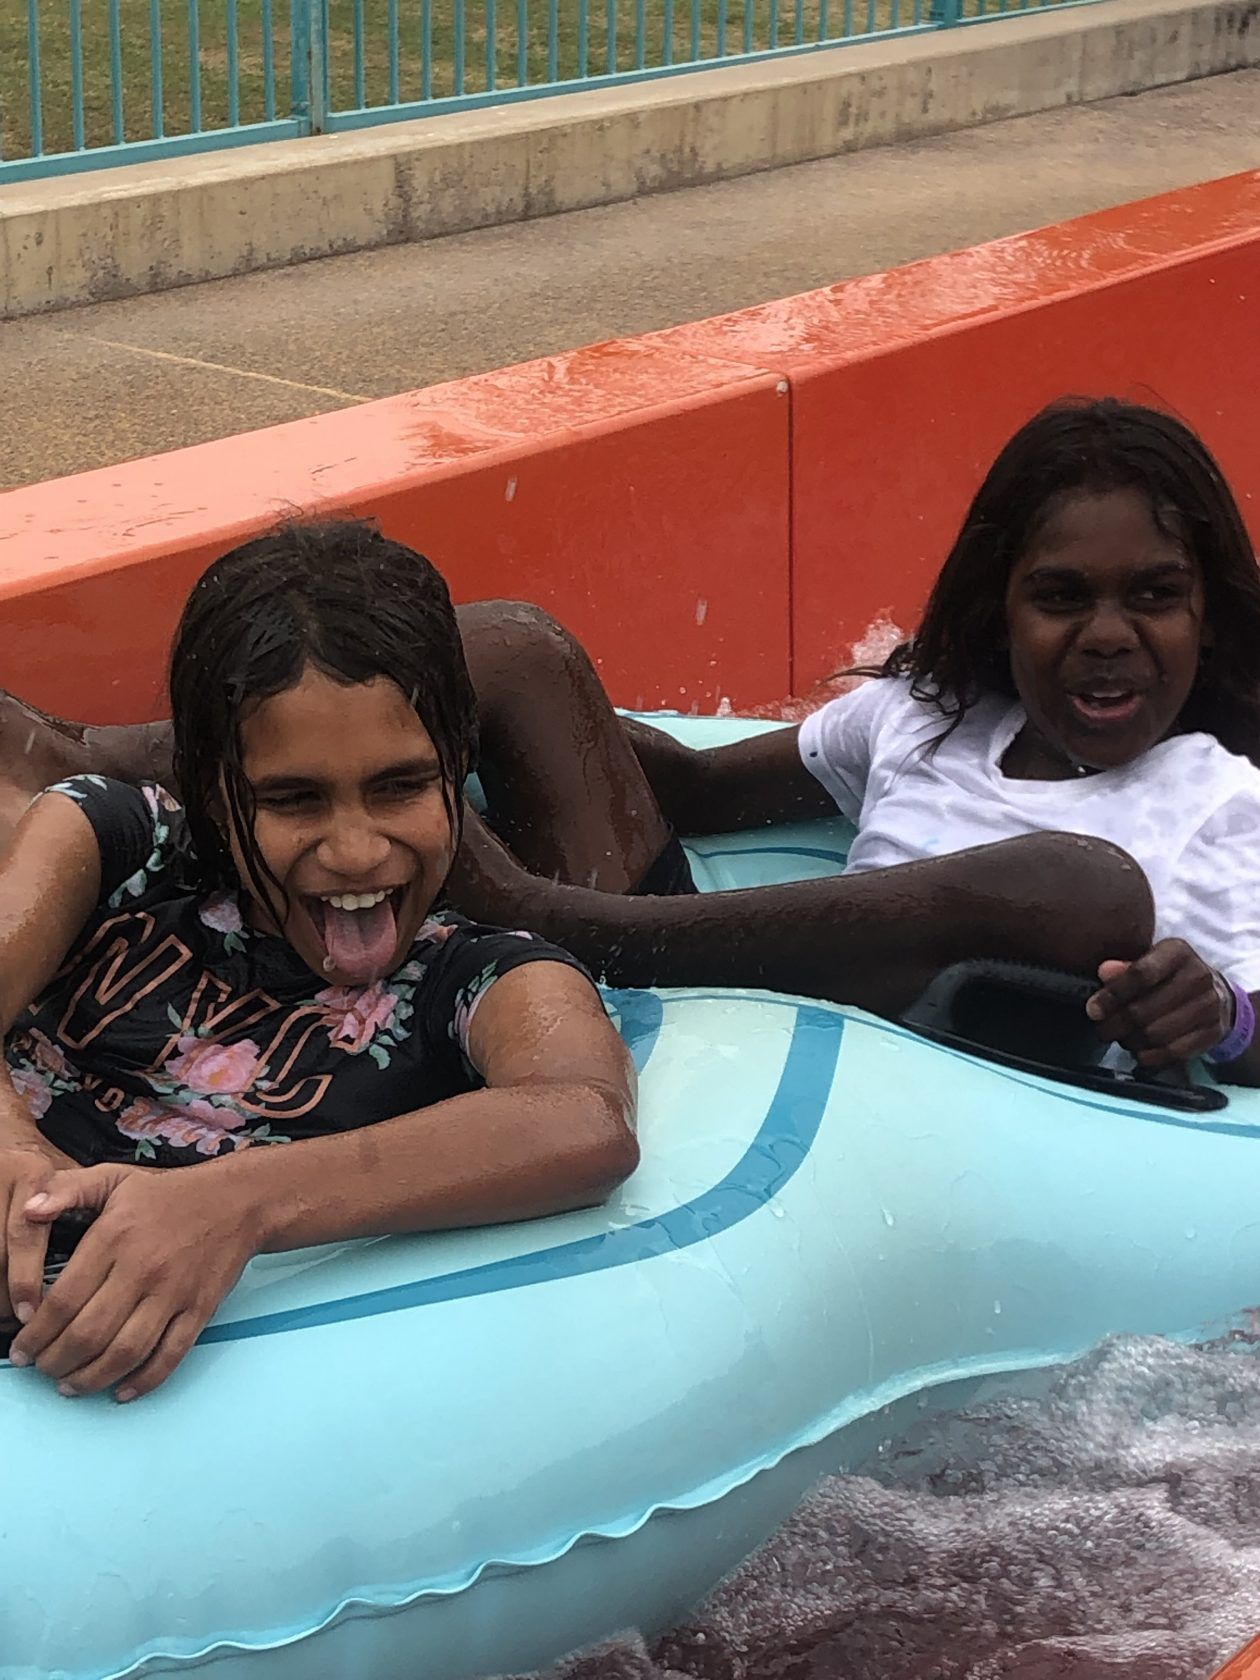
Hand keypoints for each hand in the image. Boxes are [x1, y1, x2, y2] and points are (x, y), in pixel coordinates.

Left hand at [7, 1162, 257, 1399]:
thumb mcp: (113, 1178)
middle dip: (55, 1362)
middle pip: (88, 1334)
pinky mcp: (199, 1310)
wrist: (237, 1200)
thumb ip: (66, 1190)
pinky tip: (121, 1391)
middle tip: (42, 1369)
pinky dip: (142, 1383)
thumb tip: (28, 1212)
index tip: (21, 1349)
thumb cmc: (169, 1194)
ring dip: (90, 1379)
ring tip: (69, 1385)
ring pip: (124, 1353)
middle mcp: (143, 1268)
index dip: (35, 1334)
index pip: (62, 1301)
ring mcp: (174, 1293)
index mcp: (115, 1237)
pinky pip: (168, 1357)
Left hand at [1086, 939, 1231, 1067]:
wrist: (1216, 992)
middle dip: (1115, 1024)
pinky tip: (1139, 1051)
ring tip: (1121, 1038)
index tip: (1093, 1010)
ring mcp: (1209, 1005)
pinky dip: (1149, 1057)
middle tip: (1102, 1030)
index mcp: (1177, 951)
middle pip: (1144, 1010)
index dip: (1112, 995)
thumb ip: (1125, 968)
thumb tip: (1104, 971)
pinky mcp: (1213, 1031)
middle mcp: (1198, 976)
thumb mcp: (1149, 961)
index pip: (1140, 974)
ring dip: (1130, 1041)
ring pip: (1155, 1034)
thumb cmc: (1170, 975)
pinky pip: (1172, 1052)